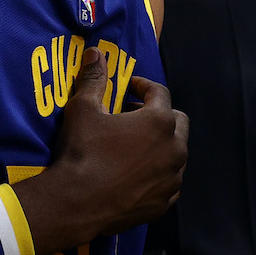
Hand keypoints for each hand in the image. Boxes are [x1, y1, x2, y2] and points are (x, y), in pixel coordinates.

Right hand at [13, 47, 187, 254]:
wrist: (77, 202)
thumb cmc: (82, 151)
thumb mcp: (83, 109)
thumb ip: (94, 79)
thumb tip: (96, 52)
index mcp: (159, 121)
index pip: (160, 92)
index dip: (143, 86)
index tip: (128, 88)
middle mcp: (175, 148)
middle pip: (178, 122)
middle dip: (159, 115)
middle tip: (132, 117)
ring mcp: (173, 178)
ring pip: (175, 153)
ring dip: (159, 145)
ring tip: (132, 146)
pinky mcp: (165, 201)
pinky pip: (168, 181)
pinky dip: (157, 173)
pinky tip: (134, 173)